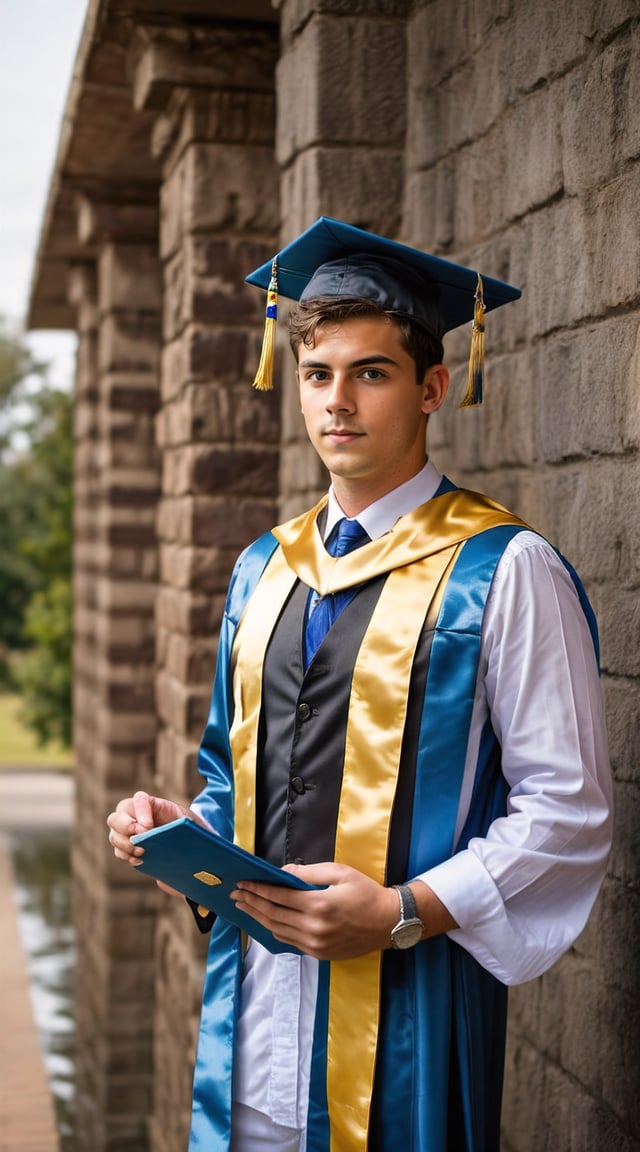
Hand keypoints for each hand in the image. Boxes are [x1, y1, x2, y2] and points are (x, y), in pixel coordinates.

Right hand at [106, 791, 187, 897]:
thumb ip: (185, 822)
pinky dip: (127, 856)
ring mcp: (124, 830)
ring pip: (114, 835)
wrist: (180, 838)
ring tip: (141, 852)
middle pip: (116, 817)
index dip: (141, 811)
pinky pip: (118, 851)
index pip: (139, 799)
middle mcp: (131, 814)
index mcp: (149, 802)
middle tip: (140, 838)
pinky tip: (140, 860)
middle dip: (125, 828)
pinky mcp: (124, 845)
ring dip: (125, 845)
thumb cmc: (183, 825)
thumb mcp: (187, 820)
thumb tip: (182, 833)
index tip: (147, 827)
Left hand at [231, 863, 399, 959]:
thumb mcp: (340, 873)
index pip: (279, 896)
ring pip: (278, 931)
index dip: (258, 889)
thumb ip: (309, 873)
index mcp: (319, 905)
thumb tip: (284, 872)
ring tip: (245, 907)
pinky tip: (266, 922)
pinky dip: (275, 931)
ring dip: (259, 918)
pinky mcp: (320, 954)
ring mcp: (316, 944)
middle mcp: (314, 928)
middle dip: (252, 903)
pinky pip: (290, 942)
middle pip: (273, 915)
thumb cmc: (366, 892)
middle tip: (236, 894)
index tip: (243, 883)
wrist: (389, 922)